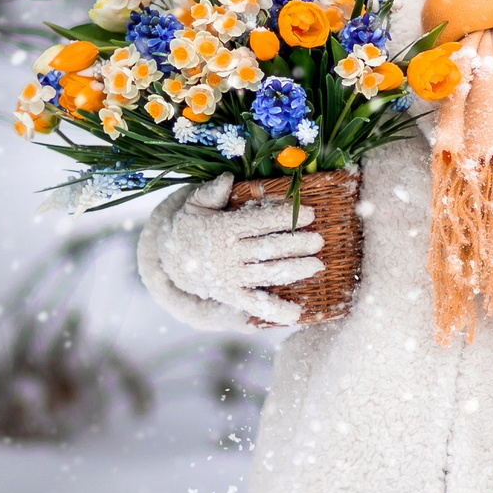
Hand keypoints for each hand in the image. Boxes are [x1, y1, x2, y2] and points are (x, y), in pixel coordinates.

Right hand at [152, 175, 324, 326]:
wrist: (173, 258)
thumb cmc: (193, 225)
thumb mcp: (195, 204)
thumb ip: (211, 192)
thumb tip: (227, 178)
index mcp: (222, 229)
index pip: (259, 221)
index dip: (285, 217)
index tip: (310, 214)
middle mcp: (228, 255)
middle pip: (267, 248)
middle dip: (296, 244)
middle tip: (319, 241)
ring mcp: (230, 277)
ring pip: (267, 274)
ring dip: (294, 271)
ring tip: (317, 266)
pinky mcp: (231, 296)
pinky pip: (255, 304)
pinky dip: (275, 311)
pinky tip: (296, 314)